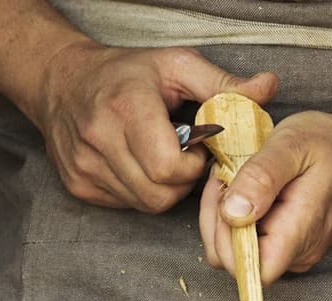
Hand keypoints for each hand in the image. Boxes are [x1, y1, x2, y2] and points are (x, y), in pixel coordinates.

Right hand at [31, 41, 278, 211]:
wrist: (62, 81)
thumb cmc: (128, 73)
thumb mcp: (178, 65)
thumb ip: (224, 84)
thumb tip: (268, 88)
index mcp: (126, 107)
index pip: (168, 167)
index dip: (192, 166)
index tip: (196, 148)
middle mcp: (98, 139)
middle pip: (159, 193)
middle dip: (182, 181)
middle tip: (184, 156)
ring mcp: (84, 166)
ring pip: (144, 204)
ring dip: (164, 188)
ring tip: (162, 157)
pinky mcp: (78, 184)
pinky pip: (126, 204)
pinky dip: (141, 191)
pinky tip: (140, 165)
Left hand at [199, 110, 331, 284]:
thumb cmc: (330, 144)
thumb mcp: (292, 145)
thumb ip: (261, 178)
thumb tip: (233, 213)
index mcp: (299, 234)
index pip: (246, 268)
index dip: (223, 235)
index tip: (226, 190)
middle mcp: (297, 254)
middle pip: (234, 261)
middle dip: (216, 219)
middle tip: (224, 175)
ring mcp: (294, 253)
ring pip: (236, 252)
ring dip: (222, 217)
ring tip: (234, 178)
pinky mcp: (288, 246)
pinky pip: (249, 243)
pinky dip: (236, 218)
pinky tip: (245, 188)